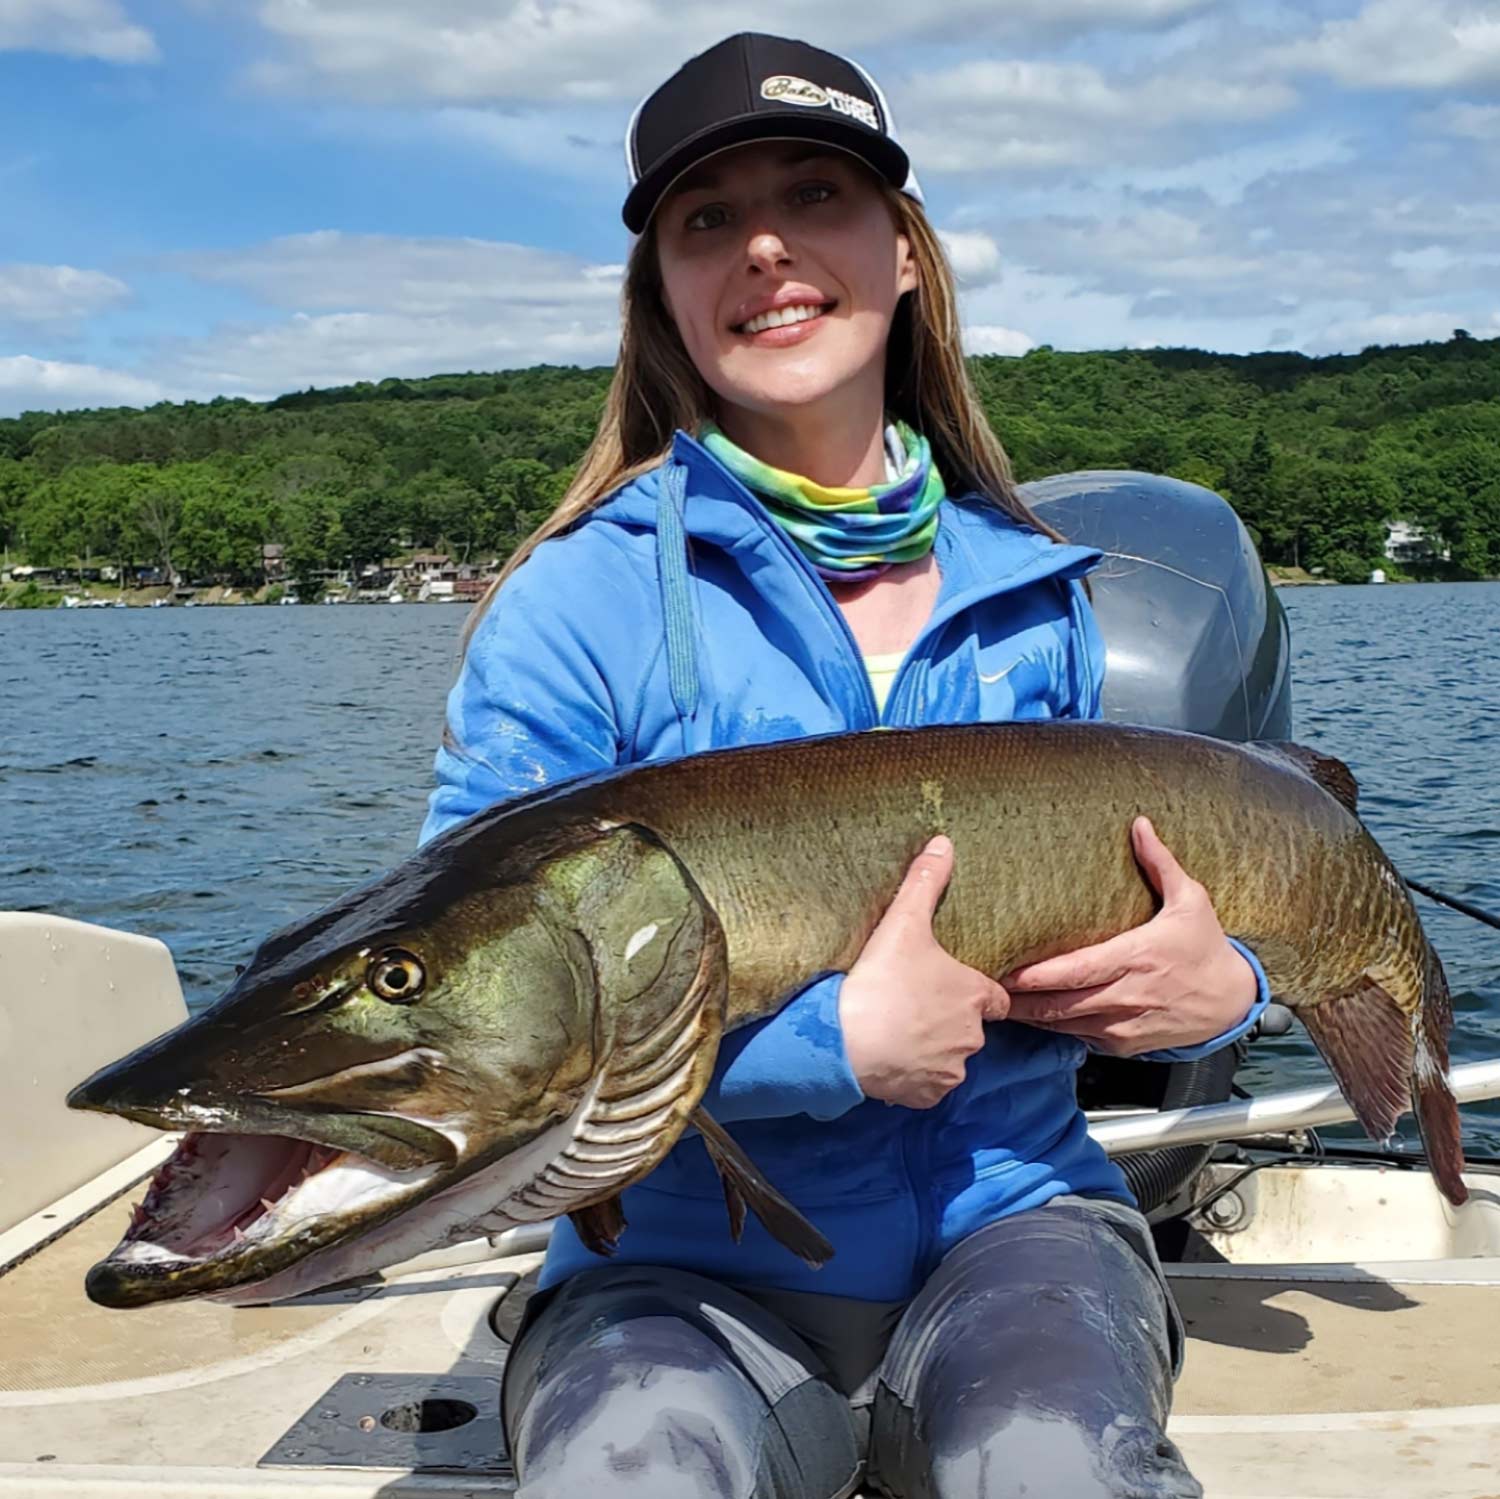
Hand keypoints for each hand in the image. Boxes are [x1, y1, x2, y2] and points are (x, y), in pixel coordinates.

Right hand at [839, 835, 1009, 1108]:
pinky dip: (912, 1076)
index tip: (952, 987)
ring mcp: (949, 1070)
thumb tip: (945, 841)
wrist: (842, 1040)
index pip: (996, 998)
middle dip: (949, 1020)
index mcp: (974, 996)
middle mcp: (971, 1037)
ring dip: (931, 1049)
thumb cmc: (878, 980)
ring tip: (897, 1031)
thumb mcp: (902, 922)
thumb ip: (925, 881)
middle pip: (970, 1028)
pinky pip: (926, 1086)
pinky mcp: (926, 1096)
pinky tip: (889, 1058)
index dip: (977, 992)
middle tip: (913, 1005)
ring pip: (949, 1058)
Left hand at [1002, 817, 1257, 1056]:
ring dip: (1030, 1016)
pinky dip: (1054, 1029)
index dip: (1037, 975)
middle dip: (1019, 999)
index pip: (1077, 970)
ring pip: (1065, 1025)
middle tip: (983, 985)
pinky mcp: (1125, 1045)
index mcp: (1137, 957)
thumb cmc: (1208, 948)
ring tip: (995, 1000)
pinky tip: (1030, 1016)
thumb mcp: (1191, 901)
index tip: (1006, 969)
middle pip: (1060, 1004)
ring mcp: (1125, 1025)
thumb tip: (1138, 824)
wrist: (1235, 1002)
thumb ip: (1160, 863)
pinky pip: (1080, 1038)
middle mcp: (1128, 995)